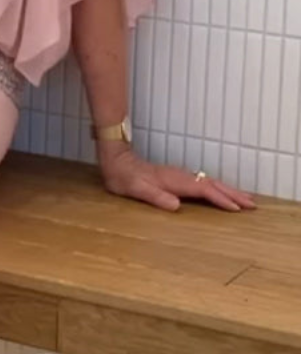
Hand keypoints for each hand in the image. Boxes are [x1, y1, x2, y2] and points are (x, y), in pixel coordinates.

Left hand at [97, 143, 256, 211]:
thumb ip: (155, 196)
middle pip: (210, 184)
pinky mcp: (175, 178)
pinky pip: (202, 183)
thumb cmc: (123, 176)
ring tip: (244, 199)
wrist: (115, 159)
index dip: (220, 199)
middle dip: (232, 193)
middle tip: (252, 204)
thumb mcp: (135, 189)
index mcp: (173, 181)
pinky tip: (219, 193)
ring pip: (208, 182)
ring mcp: (178, 175)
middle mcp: (179, 176)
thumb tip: (176, 206)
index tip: (237, 208)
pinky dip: (216, 188)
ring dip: (227, 190)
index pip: (202, 190)